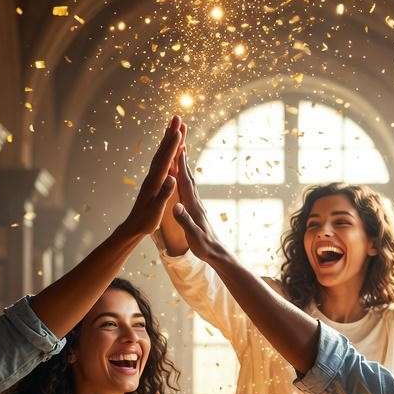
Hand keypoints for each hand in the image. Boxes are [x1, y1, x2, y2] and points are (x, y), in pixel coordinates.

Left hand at [118, 117, 182, 237]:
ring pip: (162, 153)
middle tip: (177, 117)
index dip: (173, 145)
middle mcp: (152, 175)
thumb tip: (171, 178)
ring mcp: (152, 177)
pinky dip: (168, 151)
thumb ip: (164, 193)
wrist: (133, 226)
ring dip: (169, 138)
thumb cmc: (146, 221)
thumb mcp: (156, 210)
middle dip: (171, 133)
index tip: (179, 131)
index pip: (165, 160)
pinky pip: (163, 161)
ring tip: (175, 125)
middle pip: (163, 150)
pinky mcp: (154, 180)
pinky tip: (173, 147)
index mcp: (155, 182)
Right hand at [169, 143, 231, 265]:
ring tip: (180, 151)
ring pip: (189, 180)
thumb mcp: (193, 235)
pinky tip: (182, 175)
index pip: (185, 182)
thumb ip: (185, 220)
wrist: (217, 253)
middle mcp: (196, 201)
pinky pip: (188, 188)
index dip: (181, 165)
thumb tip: (176, 206)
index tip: (178, 147)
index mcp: (193, 206)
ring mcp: (197, 204)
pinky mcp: (196, 208)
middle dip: (183, 158)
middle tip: (180, 140)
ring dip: (184, 165)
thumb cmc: (204, 246)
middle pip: (188, 175)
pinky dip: (184, 177)